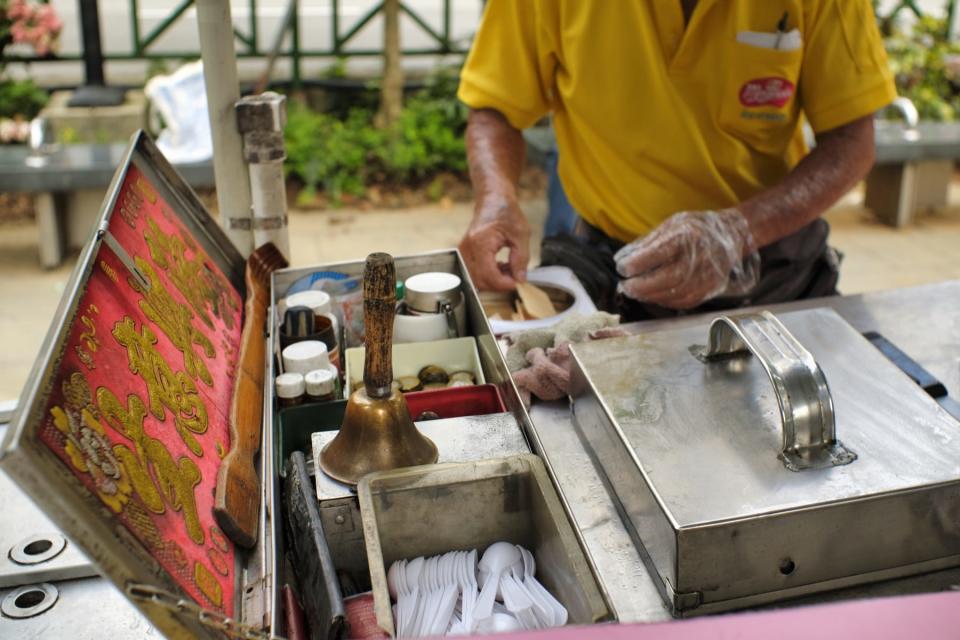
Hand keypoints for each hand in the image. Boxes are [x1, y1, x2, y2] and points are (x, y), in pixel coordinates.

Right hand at [459, 197, 530, 290]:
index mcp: (480, 242)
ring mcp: (464, 252)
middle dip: (499, 283)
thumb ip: (521, 258)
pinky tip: (502, 266)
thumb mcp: (521, 233)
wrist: (493, 199)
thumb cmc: (506, 211)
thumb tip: (520, 279)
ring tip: (509, 268)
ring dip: (494, 280)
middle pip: (480, 281)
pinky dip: (490, 275)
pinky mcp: (466, 254)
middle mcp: (468, 249)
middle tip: (515, 275)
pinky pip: (475, 273)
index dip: (504, 284)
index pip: (489, 275)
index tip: (518, 282)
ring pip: (476, 279)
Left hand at [614, 208, 759, 308]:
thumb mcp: (671, 224)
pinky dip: (664, 301)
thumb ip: (647, 242)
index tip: (622, 268)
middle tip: (625, 287)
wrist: (731, 235)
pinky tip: (652, 296)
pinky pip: (684, 301)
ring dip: (650, 296)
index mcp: (688, 236)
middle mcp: (701, 257)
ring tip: (635, 292)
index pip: (660, 253)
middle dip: (642, 286)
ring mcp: (709, 275)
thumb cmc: (695, 228)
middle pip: (669, 278)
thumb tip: (621, 259)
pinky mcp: (711, 289)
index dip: (637, 263)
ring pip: (676, 293)